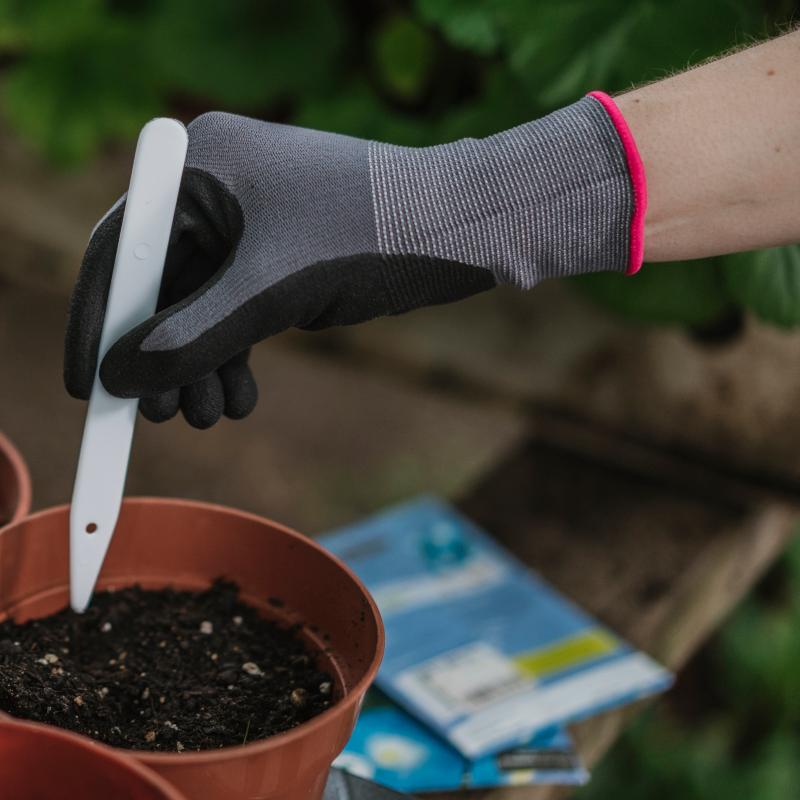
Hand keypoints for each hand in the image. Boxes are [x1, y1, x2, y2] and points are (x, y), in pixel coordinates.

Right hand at [65, 95, 638, 426]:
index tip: (86, 385)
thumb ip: (193, 334)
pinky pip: (236, 308)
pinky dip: (234, 353)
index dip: (99, 322)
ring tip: (209, 416)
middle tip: (164, 418)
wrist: (467, 226)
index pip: (122, 247)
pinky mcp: (281, 250)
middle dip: (162, 357)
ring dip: (200, 365)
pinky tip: (241, 397)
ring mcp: (251, 219)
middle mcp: (217, 184)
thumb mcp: (274, 288)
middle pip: (160, 283)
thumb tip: (119, 377)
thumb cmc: (377, 232)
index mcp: (202, 162)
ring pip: (200, 305)